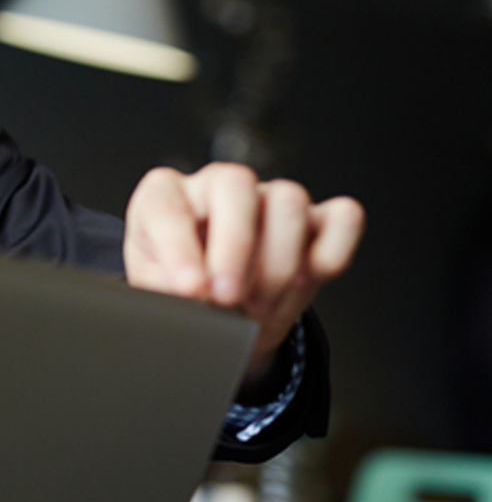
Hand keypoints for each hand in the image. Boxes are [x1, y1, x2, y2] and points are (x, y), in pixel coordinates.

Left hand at [123, 163, 364, 362]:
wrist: (218, 318)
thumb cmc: (181, 299)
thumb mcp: (158, 301)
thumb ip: (165, 297)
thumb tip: (183, 307)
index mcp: (164, 197)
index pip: (166, 201)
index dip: (178, 244)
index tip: (189, 287)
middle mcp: (216, 187)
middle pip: (234, 184)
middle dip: (235, 246)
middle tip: (227, 297)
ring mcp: (269, 198)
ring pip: (289, 200)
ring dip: (279, 262)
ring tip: (257, 306)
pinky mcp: (316, 221)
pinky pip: (342, 218)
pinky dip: (332, 251)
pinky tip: (308, 280)